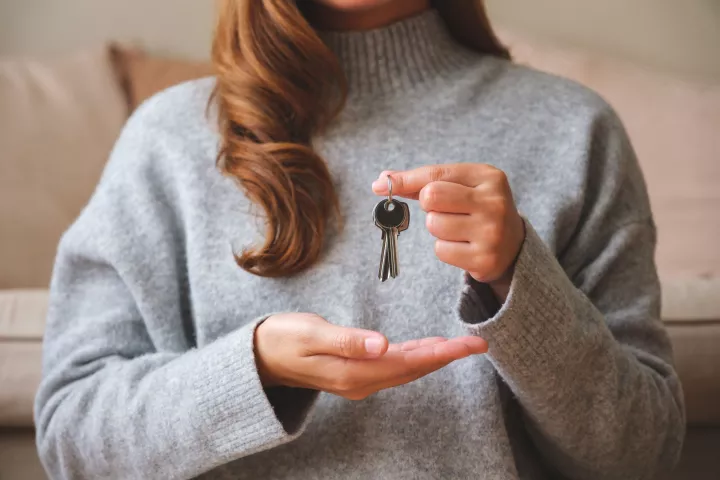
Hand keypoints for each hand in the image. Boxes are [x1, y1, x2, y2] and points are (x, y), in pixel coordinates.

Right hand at [255, 313, 486, 399]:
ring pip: (405, 369)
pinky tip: (424, 349)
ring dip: (434, 358)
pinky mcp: (355, 374)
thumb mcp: (312, 334)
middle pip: (413, 369)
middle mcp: (361, 382)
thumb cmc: (283, 339)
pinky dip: (414, 358)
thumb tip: (383, 344)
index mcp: (354, 372)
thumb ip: (348, 340)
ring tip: (460, 346)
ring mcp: (358, 381)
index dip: (440, 354)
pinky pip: (393, 368)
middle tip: (477, 344)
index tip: (467, 345)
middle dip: (446, 356)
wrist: (260, 357)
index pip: (407, 363)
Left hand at [372, 164, 524, 298]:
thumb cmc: (477, 208)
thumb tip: (380, 182)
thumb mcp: (461, 186)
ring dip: (437, 229)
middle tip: (444, 210)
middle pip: (431, 197)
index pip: (436, 175)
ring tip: (459, 228)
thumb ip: (423, 182)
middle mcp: (494, 203)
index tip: (381, 184)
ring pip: (434, 225)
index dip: (406, 179)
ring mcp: (491, 232)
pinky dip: (445, 249)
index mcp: (489, 177)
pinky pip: (441, 250)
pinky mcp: (484, 259)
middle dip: (429, 206)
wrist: (513, 245)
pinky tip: (464, 246)